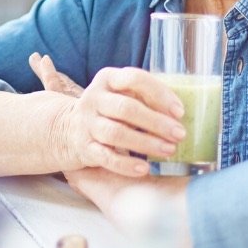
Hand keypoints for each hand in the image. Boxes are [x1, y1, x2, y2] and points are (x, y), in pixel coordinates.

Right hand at [30, 53, 184, 176]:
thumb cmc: (109, 110)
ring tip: (169, 150)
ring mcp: (86, 123)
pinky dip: (126, 164)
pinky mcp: (84, 147)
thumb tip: (179, 113)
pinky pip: (106, 157)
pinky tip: (145, 168)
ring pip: (116, 133)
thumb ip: (145, 97)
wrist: (68, 128)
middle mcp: (94, 98)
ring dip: (145, 143)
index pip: (134, 78)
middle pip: (126, 108)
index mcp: (107, 79)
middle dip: (156, 122)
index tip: (179, 111)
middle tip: (179, 134)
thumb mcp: (121, 94)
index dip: (159, 93)